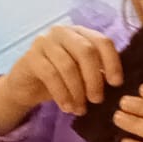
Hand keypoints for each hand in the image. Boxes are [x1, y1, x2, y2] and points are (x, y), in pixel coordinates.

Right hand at [0, 25, 122, 129]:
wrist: (25, 86)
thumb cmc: (58, 79)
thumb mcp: (81, 74)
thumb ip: (97, 72)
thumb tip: (117, 84)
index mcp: (80, 32)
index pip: (102, 41)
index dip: (112, 62)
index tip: (117, 84)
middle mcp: (62, 32)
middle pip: (86, 51)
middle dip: (94, 79)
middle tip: (97, 100)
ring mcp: (44, 42)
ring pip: (68, 65)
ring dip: (77, 91)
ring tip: (80, 109)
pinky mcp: (31, 56)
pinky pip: (51, 76)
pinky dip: (62, 94)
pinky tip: (67, 108)